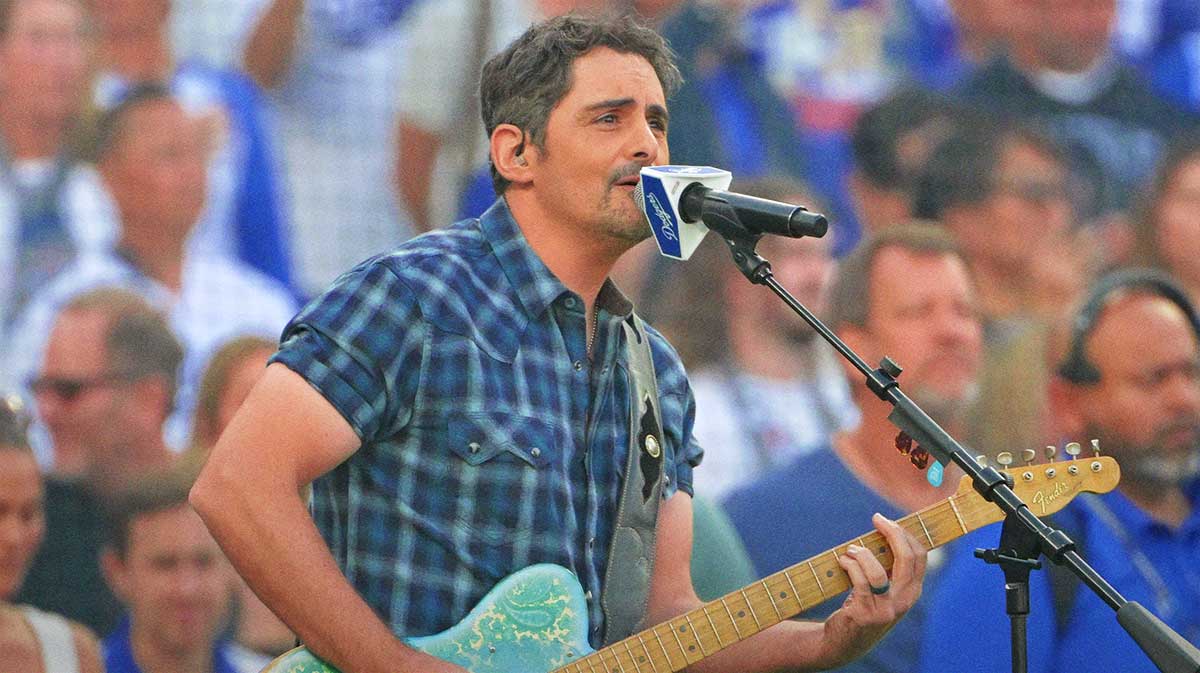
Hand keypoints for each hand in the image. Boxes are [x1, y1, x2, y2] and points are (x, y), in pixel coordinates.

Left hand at [816, 513, 926, 668]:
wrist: (844, 641)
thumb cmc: (862, 606)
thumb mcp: (883, 588)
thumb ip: (888, 567)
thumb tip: (883, 530)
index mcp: (912, 591)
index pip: (919, 556)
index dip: (904, 533)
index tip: (887, 521)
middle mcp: (904, 600)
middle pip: (906, 558)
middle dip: (892, 532)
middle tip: (877, 519)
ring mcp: (886, 610)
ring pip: (877, 571)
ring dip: (861, 553)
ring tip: (850, 551)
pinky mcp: (866, 614)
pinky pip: (859, 581)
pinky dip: (849, 565)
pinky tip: (842, 561)